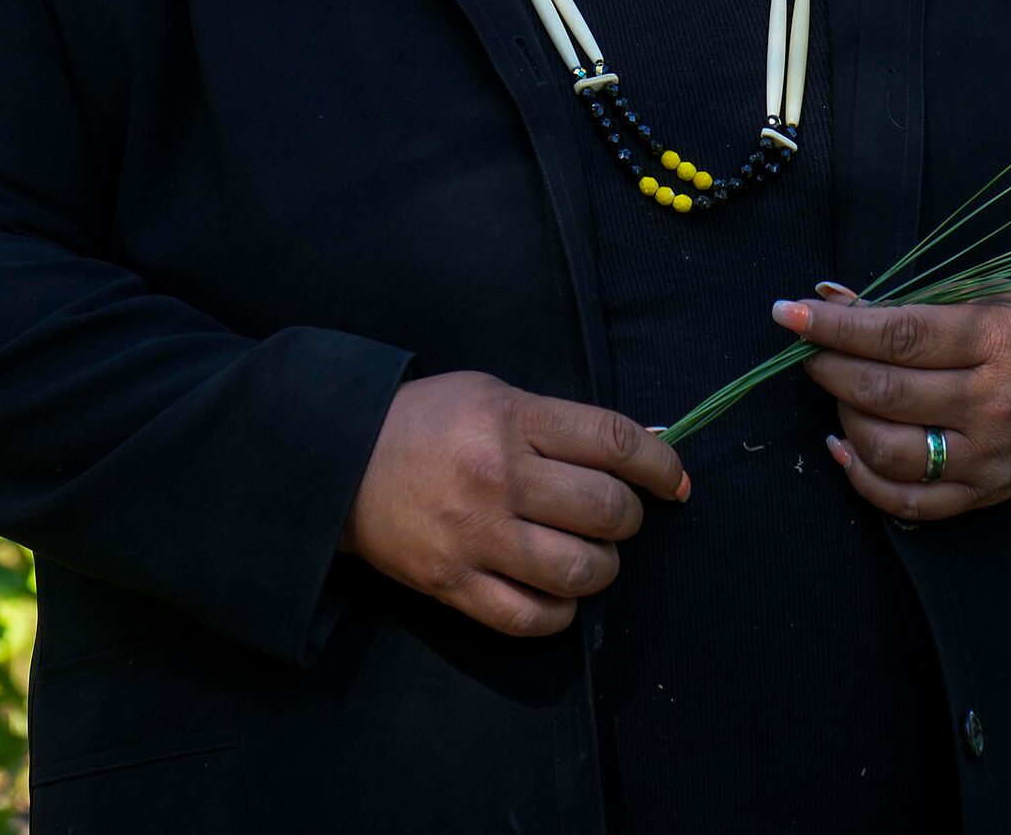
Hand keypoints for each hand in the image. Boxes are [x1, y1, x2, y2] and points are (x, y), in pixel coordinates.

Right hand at [339, 370, 688, 637]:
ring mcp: (474, 536)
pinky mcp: (452, 584)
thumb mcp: (489, 394)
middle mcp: (497, 477)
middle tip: (612, 515)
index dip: (660, 465)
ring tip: (589, 555)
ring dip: (602, 567)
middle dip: (628, 517)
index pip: (613, 441)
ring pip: (580, 570)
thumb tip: (636, 457)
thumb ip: (555, 424)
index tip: (673, 480)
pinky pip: (533, 617)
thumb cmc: (424, 422)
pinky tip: (558, 592)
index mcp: (508, 420)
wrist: (337, 462)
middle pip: (606, 510)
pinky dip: (562, 611)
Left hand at [774, 286, 1010, 523]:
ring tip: (840, 394)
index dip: (835, 326)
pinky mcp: (983, 495)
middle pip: (885, 392)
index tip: (789, 314)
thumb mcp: (979, 295)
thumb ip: (904, 300)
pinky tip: (843, 445)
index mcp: (994, 342)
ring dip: (844, 418)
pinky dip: (861, 477)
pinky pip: (907, 501)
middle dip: (829, 369)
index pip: (898, 336)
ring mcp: (987, 457)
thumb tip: (825, 295)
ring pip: (888, 450)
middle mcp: (992, 404)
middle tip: (811, 353)